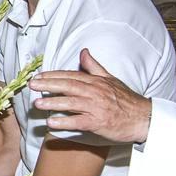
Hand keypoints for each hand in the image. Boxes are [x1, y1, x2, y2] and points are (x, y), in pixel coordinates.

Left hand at [29, 49, 151, 143]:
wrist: (143, 118)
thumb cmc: (126, 100)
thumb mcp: (111, 79)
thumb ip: (94, 67)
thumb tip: (83, 52)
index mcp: (96, 82)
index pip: (71, 76)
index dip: (53, 75)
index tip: (38, 76)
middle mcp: (95, 92)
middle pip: (68, 86)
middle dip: (48, 85)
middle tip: (32, 85)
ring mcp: (97, 107)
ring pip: (71, 103)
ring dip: (53, 102)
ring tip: (37, 103)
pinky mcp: (99, 122)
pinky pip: (79, 121)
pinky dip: (65, 122)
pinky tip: (51, 123)